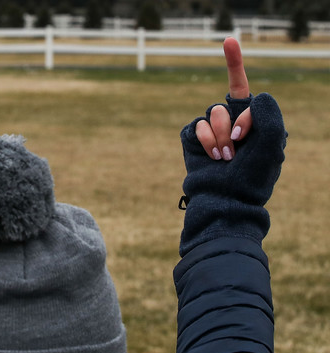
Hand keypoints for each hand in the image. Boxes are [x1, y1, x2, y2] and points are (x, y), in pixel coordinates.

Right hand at [178, 38, 286, 255]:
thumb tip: (253, 97)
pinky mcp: (193, 142)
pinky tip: (213, 157)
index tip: (228, 40)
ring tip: (225, 157)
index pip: (242, 89)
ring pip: (210, 114)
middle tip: (238, 147)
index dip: (234, 63)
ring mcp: (210, 133)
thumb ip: (268, 115)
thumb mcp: (272, 144)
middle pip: (226, 103)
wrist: (227, 199)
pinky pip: (195, 127)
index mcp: (252, 122)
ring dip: (219, 136)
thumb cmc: (253, 177)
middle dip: (234, 123)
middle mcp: (230, 124)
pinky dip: (206, 141)